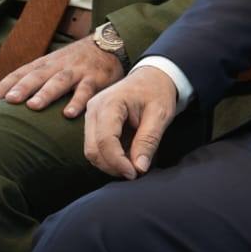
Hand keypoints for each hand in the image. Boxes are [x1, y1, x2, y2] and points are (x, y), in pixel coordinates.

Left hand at [0, 36, 123, 115]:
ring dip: (46, 93)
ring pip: (60, 81)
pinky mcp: (96, 78)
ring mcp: (78, 71)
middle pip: (38, 75)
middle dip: (23, 87)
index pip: (21, 73)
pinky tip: (69, 114)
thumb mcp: (56, 64)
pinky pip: (87, 90)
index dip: (5, 85)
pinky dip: (78, 101)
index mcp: (46, 63)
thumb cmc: (78, 60)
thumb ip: (37, 78)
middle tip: (10, 99)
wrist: (112, 44)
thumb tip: (9, 98)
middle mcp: (60, 65)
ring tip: (34, 105)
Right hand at [82, 65, 176, 179]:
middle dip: (112, 166)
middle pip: (93, 149)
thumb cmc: (157, 92)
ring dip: (109, 164)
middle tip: (135, 173)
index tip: (135, 174)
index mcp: (110, 103)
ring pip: (91, 150)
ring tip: (133, 166)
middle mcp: (93, 109)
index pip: (105, 140)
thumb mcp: (160, 114)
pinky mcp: (93, 122)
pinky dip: (109, 157)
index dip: (118, 162)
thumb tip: (139, 168)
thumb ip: (148, 140)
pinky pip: (95, 145)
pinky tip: (126, 159)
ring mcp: (90, 115)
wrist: (153, 77)